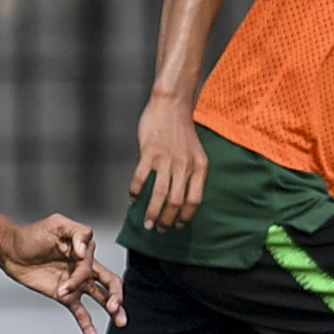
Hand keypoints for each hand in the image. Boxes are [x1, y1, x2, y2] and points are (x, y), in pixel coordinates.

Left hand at [0, 213, 122, 333]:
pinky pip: (81, 312)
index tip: (74, 259)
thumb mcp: (56, 224)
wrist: (12, 251)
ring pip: (101, 298)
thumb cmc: (32, 235)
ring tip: (120, 322)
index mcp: (85, 250)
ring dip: (113, 310)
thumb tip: (84, 250)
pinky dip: (88, 325)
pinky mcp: (65, 296)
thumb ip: (77, 232)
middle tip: (114, 307)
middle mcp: (84, 268)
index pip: (92, 264)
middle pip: (111, 282)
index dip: (82, 269)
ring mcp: (76, 283)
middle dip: (116, 295)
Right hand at [129, 92, 208, 229]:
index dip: (187, 216)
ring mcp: (167, 159)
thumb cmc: (182, 129)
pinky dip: (136, 192)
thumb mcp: (195, 152)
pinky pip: (141, 178)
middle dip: (168, 220)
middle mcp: (185, 165)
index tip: (179, 225)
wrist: (171, 105)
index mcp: (200, 166)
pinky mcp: (150, 152)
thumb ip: (191, 173)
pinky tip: (133, 199)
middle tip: (160, 229)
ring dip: (152, 212)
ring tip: (147, 223)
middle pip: (177, 202)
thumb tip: (181, 198)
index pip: (195, 200)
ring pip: (159, 194)